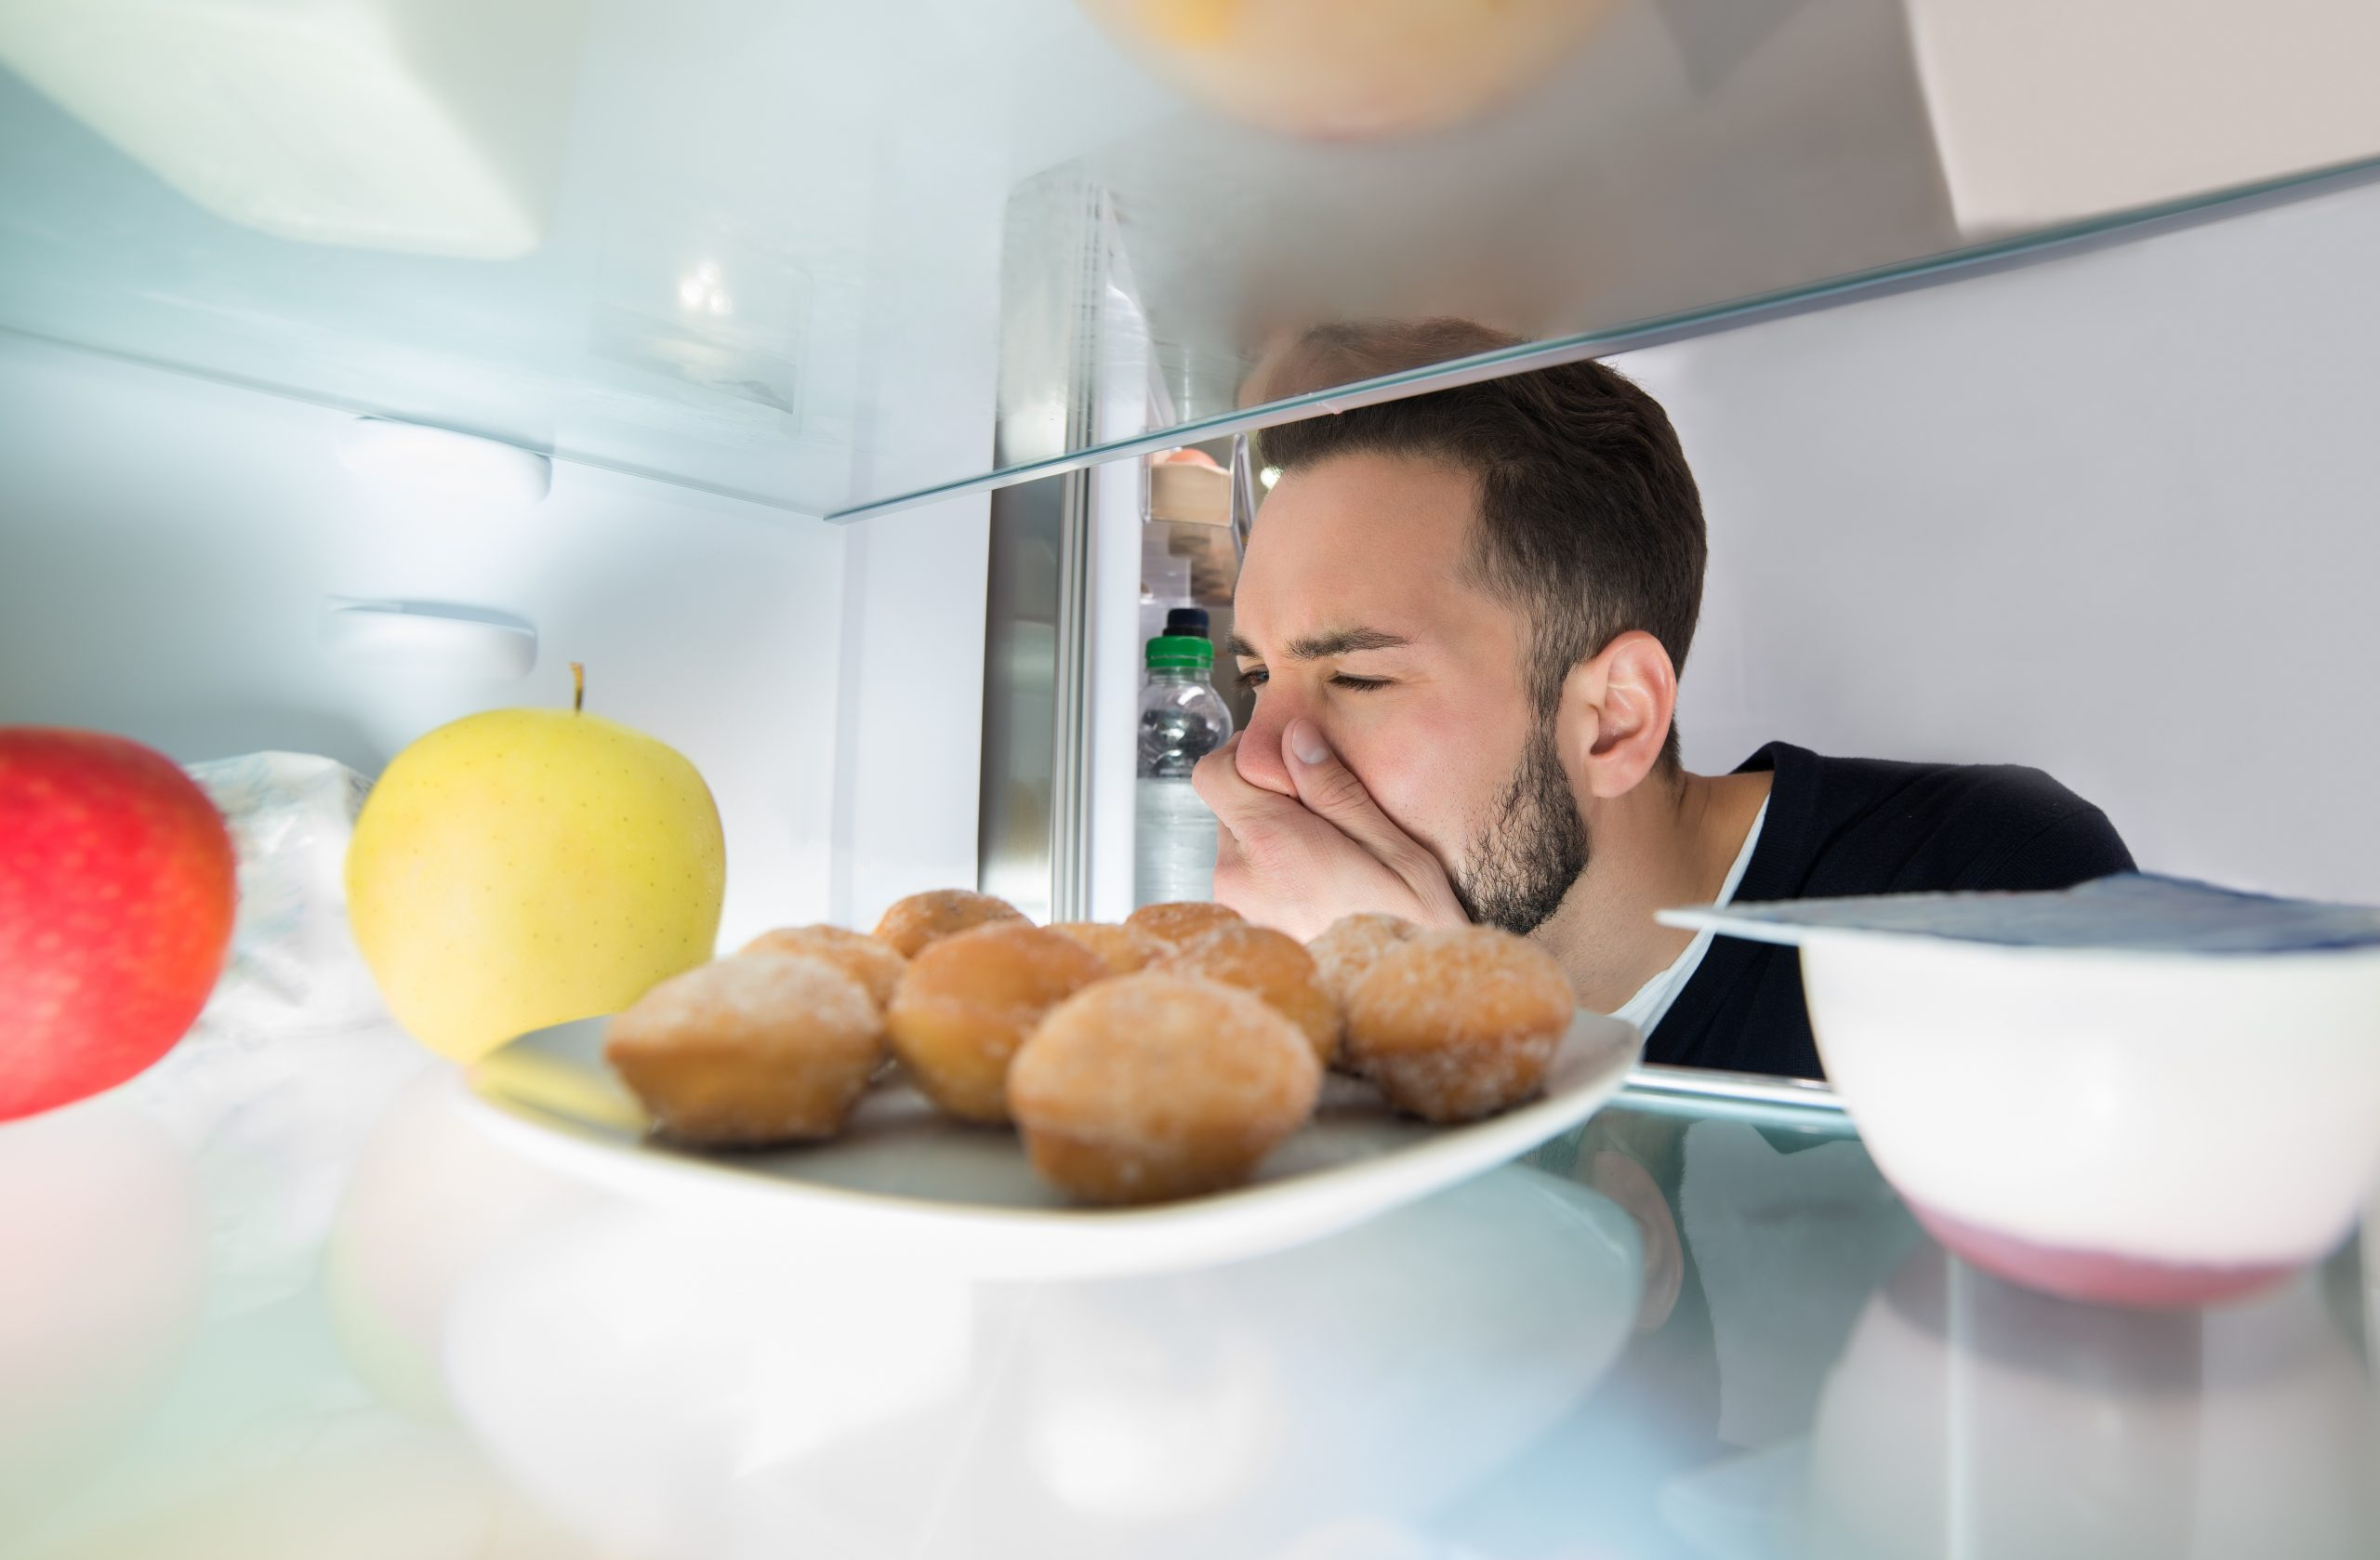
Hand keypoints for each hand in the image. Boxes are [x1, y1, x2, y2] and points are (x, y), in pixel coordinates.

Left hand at [1190, 719, 1469, 941]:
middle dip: (1269, 798)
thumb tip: (1297, 739)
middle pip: (1227, 806)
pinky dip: (1276, 874)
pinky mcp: (1246, 933)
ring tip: (1332, 860)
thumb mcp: (1396, 851)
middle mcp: (1242, 878)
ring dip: (1275, 838)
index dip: (1246, 755)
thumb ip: (1338, 791)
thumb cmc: (1413, 934)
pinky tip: (1322, 890)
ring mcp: (1239, 910)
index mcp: (1275, 846)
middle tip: (1327, 814)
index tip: (1289, 762)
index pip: (1213, 772)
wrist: (1408, 1008)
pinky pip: (1249, 881)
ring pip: (1239, 844)